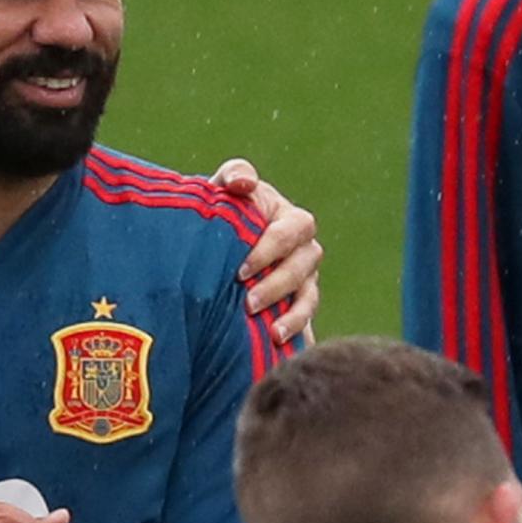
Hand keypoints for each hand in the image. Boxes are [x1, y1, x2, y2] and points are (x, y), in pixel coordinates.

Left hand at [212, 158, 321, 344]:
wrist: (213, 244)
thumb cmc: (221, 212)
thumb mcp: (223, 188)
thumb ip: (235, 176)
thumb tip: (242, 183)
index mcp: (289, 219)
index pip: (291, 232)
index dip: (270, 250)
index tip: (240, 270)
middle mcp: (303, 249)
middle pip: (302, 267)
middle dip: (276, 285)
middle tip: (247, 302)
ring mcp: (304, 278)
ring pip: (308, 297)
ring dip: (292, 315)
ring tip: (272, 332)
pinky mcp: (298, 304)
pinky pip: (307, 321)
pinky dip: (298, 334)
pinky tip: (281, 346)